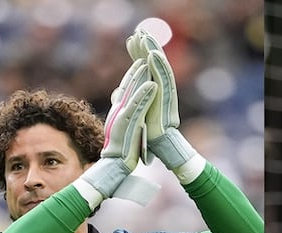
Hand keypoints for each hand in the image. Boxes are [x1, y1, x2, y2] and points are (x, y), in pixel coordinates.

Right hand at [79, 59, 155, 198]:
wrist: (112, 170)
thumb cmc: (119, 154)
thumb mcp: (124, 132)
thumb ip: (127, 121)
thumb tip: (128, 116)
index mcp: (120, 111)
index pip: (127, 87)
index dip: (134, 72)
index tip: (141, 58)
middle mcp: (119, 111)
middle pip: (129, 84)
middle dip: (136, 65)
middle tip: (141, 47)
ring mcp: (122, 118)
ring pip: (133, 93)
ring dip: (141, 76)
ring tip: (149, 61)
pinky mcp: (127, 126)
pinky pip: (137, 109)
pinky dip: (144, 97)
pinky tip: (153, 86)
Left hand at [126, 29, 198, 171]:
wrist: (145, 152)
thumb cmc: (135, 136)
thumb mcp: (128, 112)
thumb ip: (127, 99)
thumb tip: (118, 91)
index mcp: (147, 94)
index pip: (143, 69)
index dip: (137, 54)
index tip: (131, 41)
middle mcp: (157, 93)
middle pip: (152, 65)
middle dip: (145, 47)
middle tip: (139, 31)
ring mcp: (161, 97)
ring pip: (158, 70)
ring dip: (153, 52)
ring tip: (146, 37)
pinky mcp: (164, 103)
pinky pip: (163, 81)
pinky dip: (159, 67)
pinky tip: (153, 54)